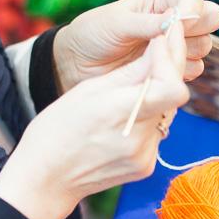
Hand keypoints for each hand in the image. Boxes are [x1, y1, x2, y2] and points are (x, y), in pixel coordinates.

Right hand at [0, 27, 187, 218]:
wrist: (46, 179)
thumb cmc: (57, 130)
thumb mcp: (88, 90)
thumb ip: (131, 71)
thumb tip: (161, 46)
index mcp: (120, 114)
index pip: (172, 87)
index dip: (173, 59)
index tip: (164, 38)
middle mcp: (139, 139)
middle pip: (172, 96)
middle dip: (167, 69)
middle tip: (159, 46)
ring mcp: (145, 156)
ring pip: (166, 113)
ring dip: (156, 95)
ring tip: (132, 88)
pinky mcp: (146, 167)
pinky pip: (156, 132)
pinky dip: (147, 118)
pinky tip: (125, 118)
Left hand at [53, 0, 218, 89]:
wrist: (78, 65)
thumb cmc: (93, 35)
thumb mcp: (117, 24)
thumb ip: (147, 23)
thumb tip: (176, 19)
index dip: (193, 10)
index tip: (180, 25)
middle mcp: (174, 20)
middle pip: (208, 22)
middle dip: (193, 32)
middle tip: (165, 42)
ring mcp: (174, 45)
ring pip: (204, 48)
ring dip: (185, 54)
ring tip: (154, 58)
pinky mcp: (172, 68)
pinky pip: (194, 71)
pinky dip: (179, 72)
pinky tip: (156, 71)